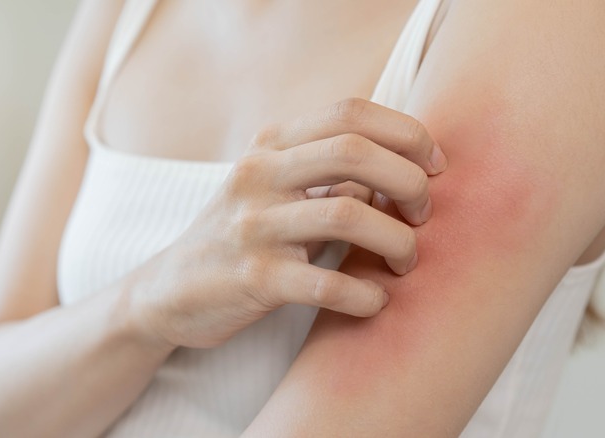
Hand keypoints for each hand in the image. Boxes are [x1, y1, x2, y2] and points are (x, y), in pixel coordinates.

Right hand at [130, 98, 446, 348]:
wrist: (170, 291)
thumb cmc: (243, 236)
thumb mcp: (276, 187)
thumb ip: (330, 172)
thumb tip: (405, 170)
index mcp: (270, 145)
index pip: (350, 112)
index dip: (406, 132)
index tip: (434, 166)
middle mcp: (258, 175)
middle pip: (354, 151)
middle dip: (409, 181)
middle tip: (424, 214)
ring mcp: (252, 226)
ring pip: (347, 215)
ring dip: (397, 241)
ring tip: (405, 261)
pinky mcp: (252, 279)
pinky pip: (325, 284)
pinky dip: (365, 296)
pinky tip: (376, 302)